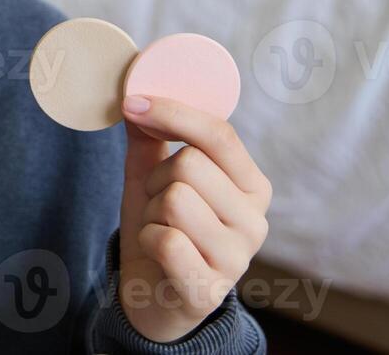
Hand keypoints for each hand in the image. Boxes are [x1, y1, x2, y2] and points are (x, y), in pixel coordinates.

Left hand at [115, 95, 271, 342]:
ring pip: (175, 200)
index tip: (132, 102)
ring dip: (150, 212)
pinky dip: (148, 240)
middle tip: (156, 202)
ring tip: (159, 229)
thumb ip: (150, 135)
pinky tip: (158, 255)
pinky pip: (166, 241)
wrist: (152, 297)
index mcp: (252, 185)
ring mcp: (237, 259)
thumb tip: (136, 92)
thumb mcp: (152, 176)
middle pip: (190, 164)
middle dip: (156, 178)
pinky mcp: (210, 290)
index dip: (173, 112)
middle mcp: (255, 220)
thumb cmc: (160, 227)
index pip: (219, 134)